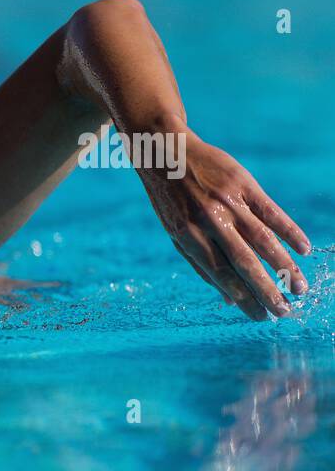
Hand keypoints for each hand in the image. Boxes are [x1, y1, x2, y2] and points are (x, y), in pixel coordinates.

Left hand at [142, 128, 310, 319]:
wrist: (166, 154)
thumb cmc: (172, 201)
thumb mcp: (176, 233)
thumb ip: (202, 264)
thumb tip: (228, 300)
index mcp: (189, 237)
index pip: (219, 274)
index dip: (241, 297)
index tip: (259, 316)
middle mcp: (209, 221)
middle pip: (243, 261)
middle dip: (265, 289)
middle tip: (284, 311)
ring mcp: (228, 202)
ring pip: (262, 239)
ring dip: (283, 266)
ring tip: (299, 288)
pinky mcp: (244, 185)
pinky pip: (272, 212)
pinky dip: (290, 231)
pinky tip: (304, 250)